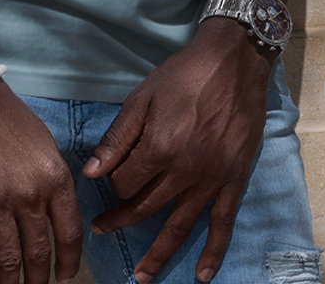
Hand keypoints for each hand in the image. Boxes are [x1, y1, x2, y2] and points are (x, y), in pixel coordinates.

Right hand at [0, 78, 82, 283]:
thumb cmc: (4, 115)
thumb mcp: (42, 142)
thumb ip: (52, 177)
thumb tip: (58, 212)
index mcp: (54, 176)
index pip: (69, 233)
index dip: (69, 265)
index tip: (65, 282)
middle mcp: (30, 193)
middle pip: (40, 252)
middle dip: (40, 281)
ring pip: (8, 259)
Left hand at [82, 19, 272, 282]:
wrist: (232, 63)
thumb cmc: (183, 75)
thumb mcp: (143, 96)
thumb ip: (117, 138)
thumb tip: (90, 173)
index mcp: (159, 149)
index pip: (124, 183)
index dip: (111, 183)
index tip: (107, 177)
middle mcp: (184, 172)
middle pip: (145, 208)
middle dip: (119, 221)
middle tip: (100, 230)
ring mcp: (211, 180)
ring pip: (179, 226)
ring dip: (158, 254)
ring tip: (141, 278)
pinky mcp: (233, 180)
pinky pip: (222, 223)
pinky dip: (212, 252)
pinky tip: (201, 275)